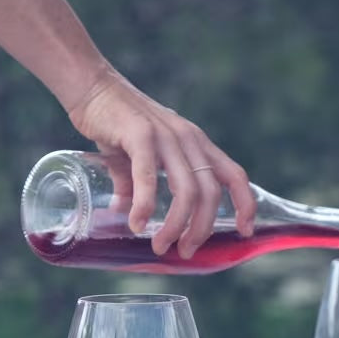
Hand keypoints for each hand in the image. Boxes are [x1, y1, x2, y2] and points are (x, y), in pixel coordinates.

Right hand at [66, 68, 255, 257]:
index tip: (245, 231)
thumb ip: (138, 186)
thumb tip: (131, 218)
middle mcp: (190, 140)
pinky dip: (146, 206)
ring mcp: (167, 137)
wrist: (92, 86)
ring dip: (177, 225)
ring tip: (162, 246)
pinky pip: (149, 178)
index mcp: (198, 144)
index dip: (246, 204)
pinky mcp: (140, 135)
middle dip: (202, 228)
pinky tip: (137, 224)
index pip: (236, 176)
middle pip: (211, 193)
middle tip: (186, 251)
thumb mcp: (139, 156)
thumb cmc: (118, 123)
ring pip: (187, 191)